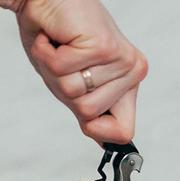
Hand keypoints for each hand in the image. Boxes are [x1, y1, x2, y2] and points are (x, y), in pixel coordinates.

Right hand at [9, 0, 146, 143]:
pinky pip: (63, 71)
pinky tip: (56, 38)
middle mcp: (131, 71)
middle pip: (89, 114)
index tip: (88, 119)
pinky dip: (47, 55)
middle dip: (65, 90)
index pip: (124, 132)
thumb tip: (108, 147)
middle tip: (66, 60)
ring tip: (61, 47)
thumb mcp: (77, 82)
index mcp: (129, 82)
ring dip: (55, 71)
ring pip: (75, 95)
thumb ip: (94, 113)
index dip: (101, 132)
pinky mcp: (102, 47)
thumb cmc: (58, 33)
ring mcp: (119, 60)